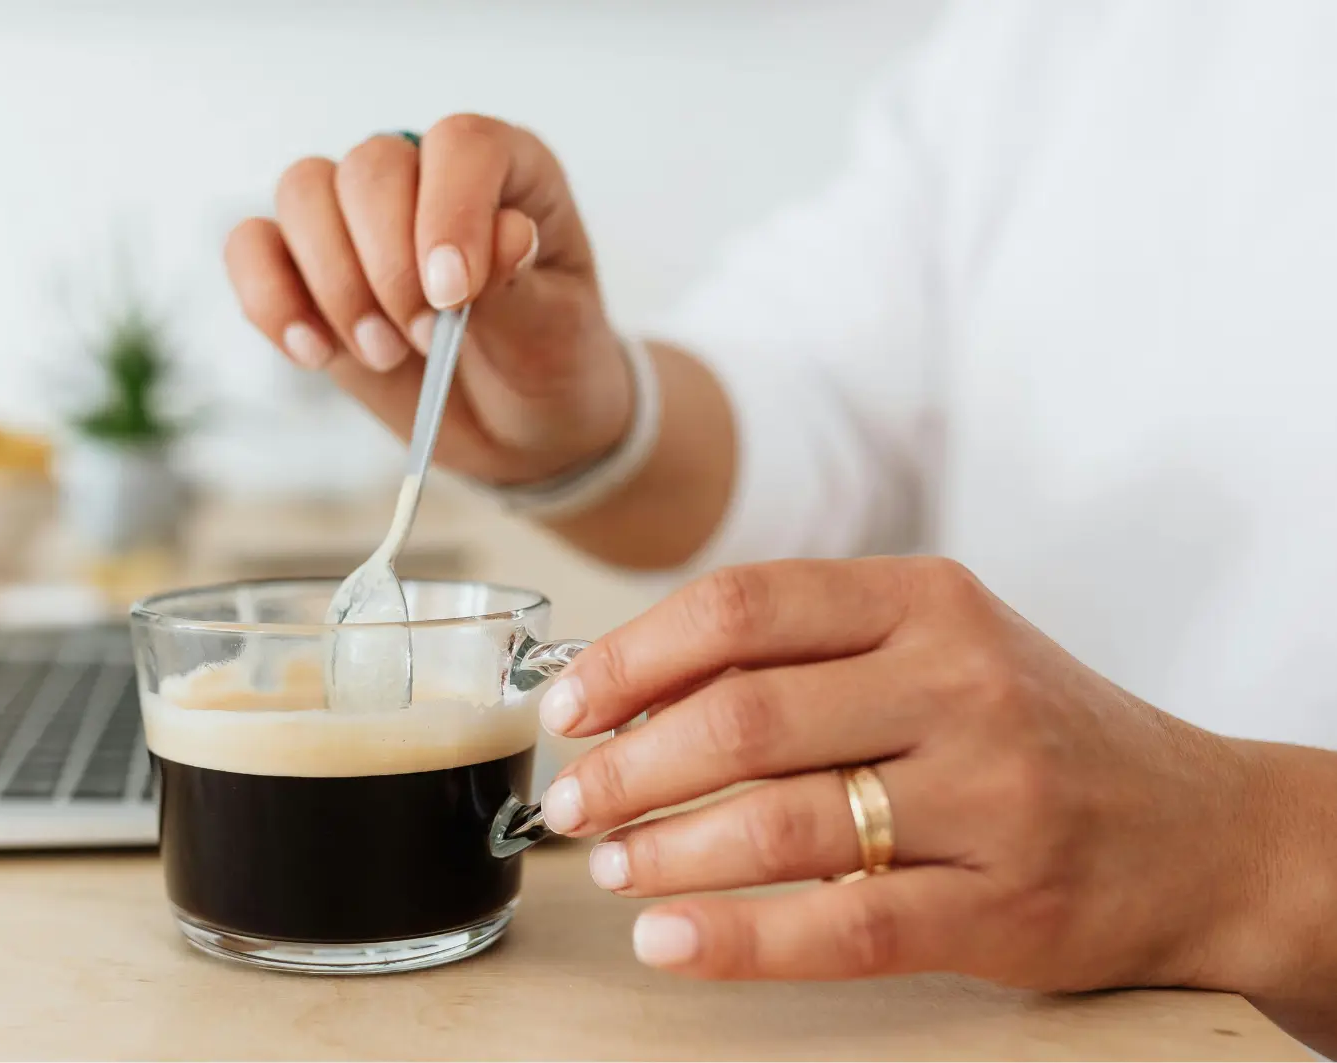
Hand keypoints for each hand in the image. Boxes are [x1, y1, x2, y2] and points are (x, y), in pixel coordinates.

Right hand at [224, 115, 632, 485]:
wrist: (517, 428)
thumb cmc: (546, 363)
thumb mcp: (554, 332)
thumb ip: (521, 285)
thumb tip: (503, 234)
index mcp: (506, 170)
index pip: (460, 145)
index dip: (449, 212)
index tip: (452, 295)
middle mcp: (424, 176)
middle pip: (370, 168)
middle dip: (387, 267)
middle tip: (425, 342)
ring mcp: (357, 217)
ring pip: (302, 193)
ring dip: (334, 286)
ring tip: (383, 354)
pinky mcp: (305, 267)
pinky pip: (251, 247)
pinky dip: (270, 301)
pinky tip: (313, 354)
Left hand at [536, 556, 1268, 992]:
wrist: (1202, 830)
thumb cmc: (1032, 731)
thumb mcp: (936, 648)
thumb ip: (804, 652)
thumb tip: (629, 691)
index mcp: (926, 600)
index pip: (741, 607)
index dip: (631, 657)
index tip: (568, 705)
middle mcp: (960, 683)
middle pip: (745, 715)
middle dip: (628, 765)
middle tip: (570, 800)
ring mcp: (989, 797)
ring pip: (784, 822)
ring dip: (667, 850)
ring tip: (608, 862)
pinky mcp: (1005, 906)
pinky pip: (845, 927)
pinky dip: (737, 938)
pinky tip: (668, 937)